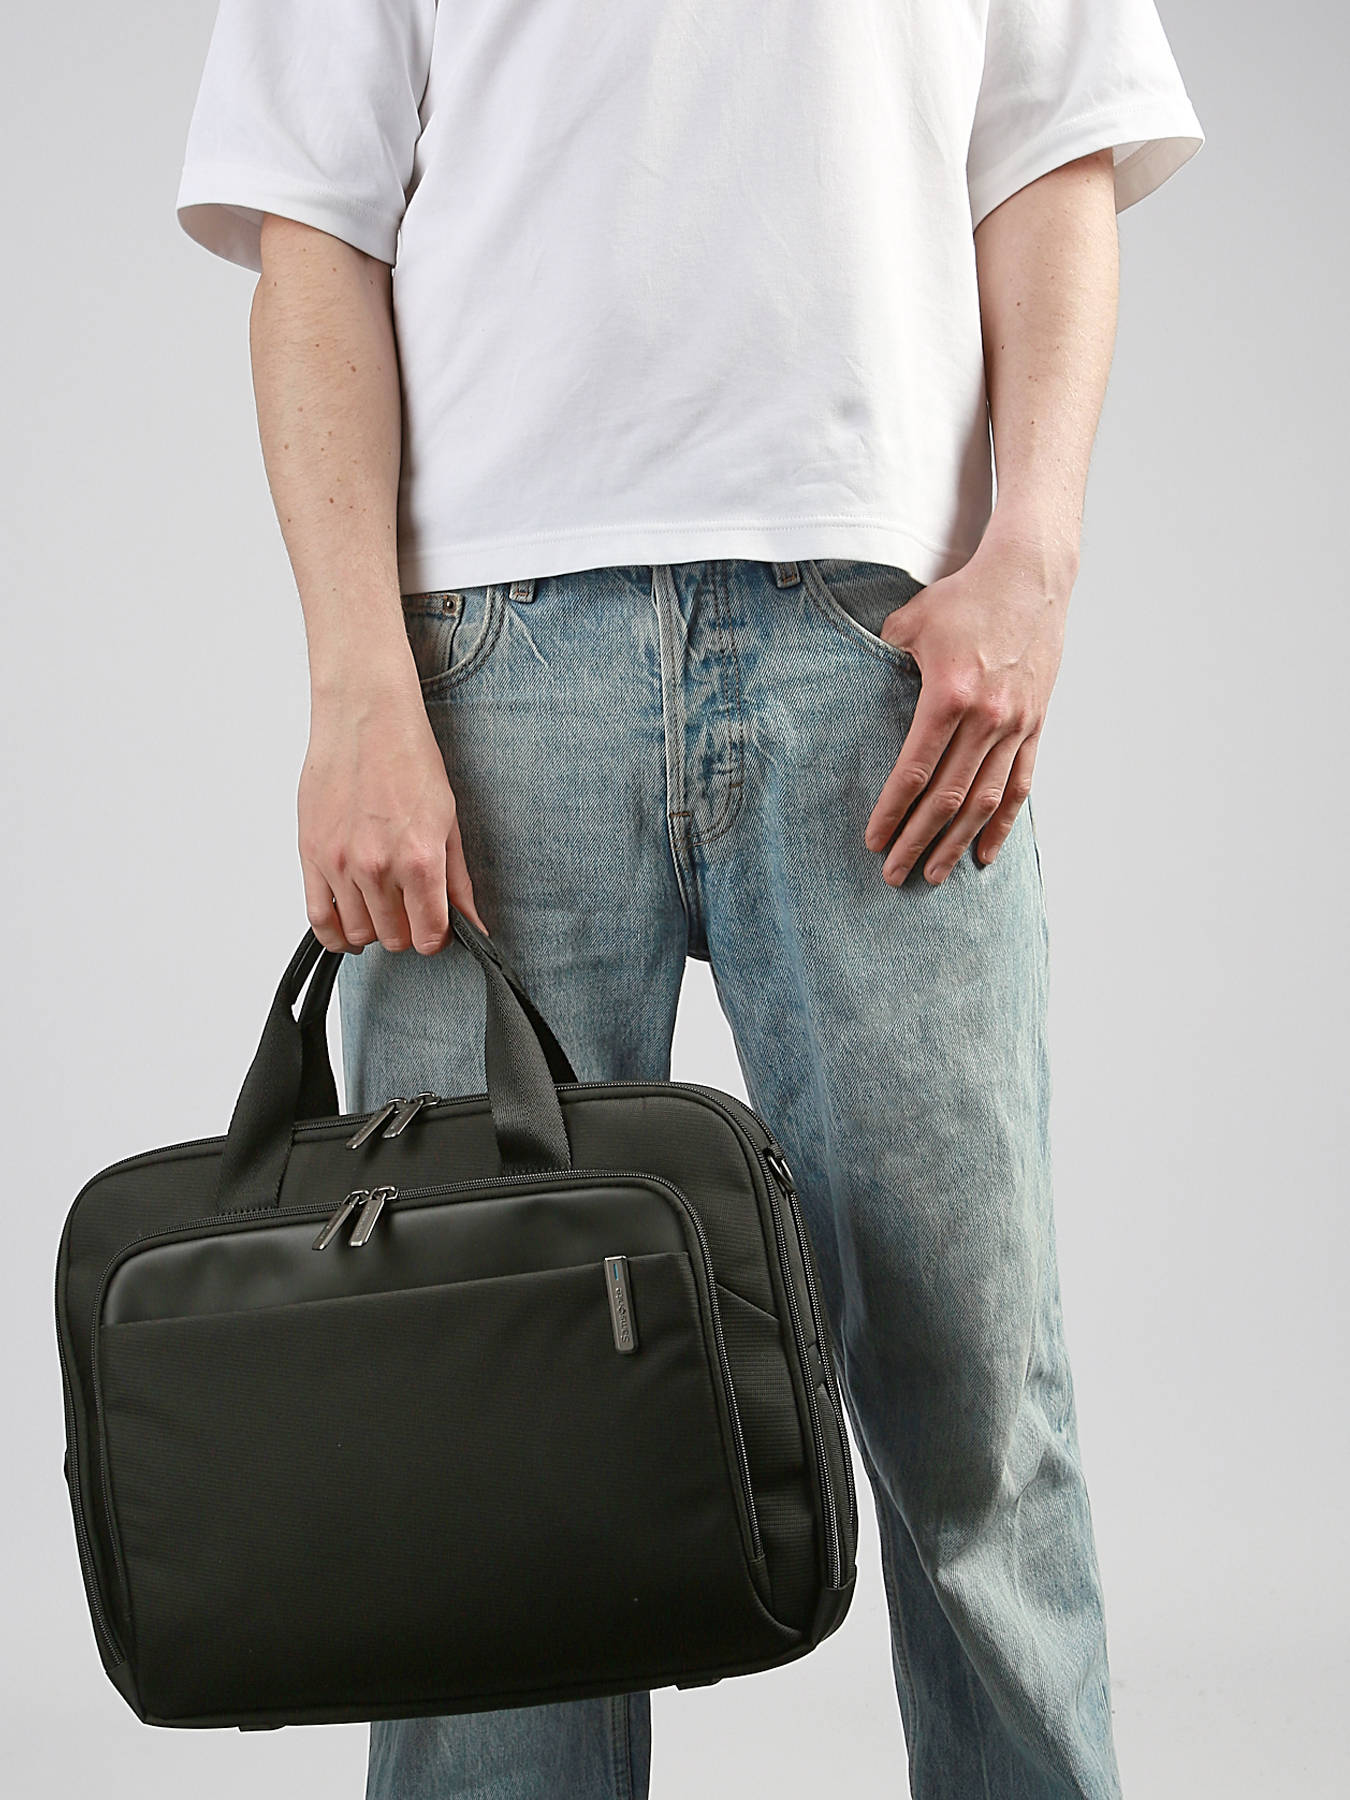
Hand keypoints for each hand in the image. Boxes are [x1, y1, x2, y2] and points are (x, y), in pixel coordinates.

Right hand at [299, 671, 487, 953]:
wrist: (365, 718)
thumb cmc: (411, 760)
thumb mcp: (449, 821)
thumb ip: (458, 882)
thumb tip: (475, 927)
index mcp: (420, 859)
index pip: (429, 935)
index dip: (437, 937)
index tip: (436, 927)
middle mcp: (378, 867)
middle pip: (395, 938)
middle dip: (408, 931)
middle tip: (410, 908)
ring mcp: (340, 864)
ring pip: (359, 933)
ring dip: (374, 929)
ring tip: (382, 906)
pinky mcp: (312, 855)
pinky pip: (318, 919)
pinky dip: (335, 934)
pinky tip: (349, 926)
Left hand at [864, 534, 1072, 884]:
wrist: (1030, 577)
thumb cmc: (965, 597)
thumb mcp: (912, 621)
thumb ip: (883, 654)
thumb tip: (862, 678)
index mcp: (949, 696)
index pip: (915, 770)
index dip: (893, 811)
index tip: (874, 840)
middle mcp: (986, 719)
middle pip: (948, 798)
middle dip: (917, 841)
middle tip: (894, 874)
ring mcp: (1015, 725)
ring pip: (986, 801)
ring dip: (957, 843)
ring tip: (936, 875)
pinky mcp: (1035, 725)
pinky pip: (1019, 785)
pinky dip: (1003, 824)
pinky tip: (985, 854)